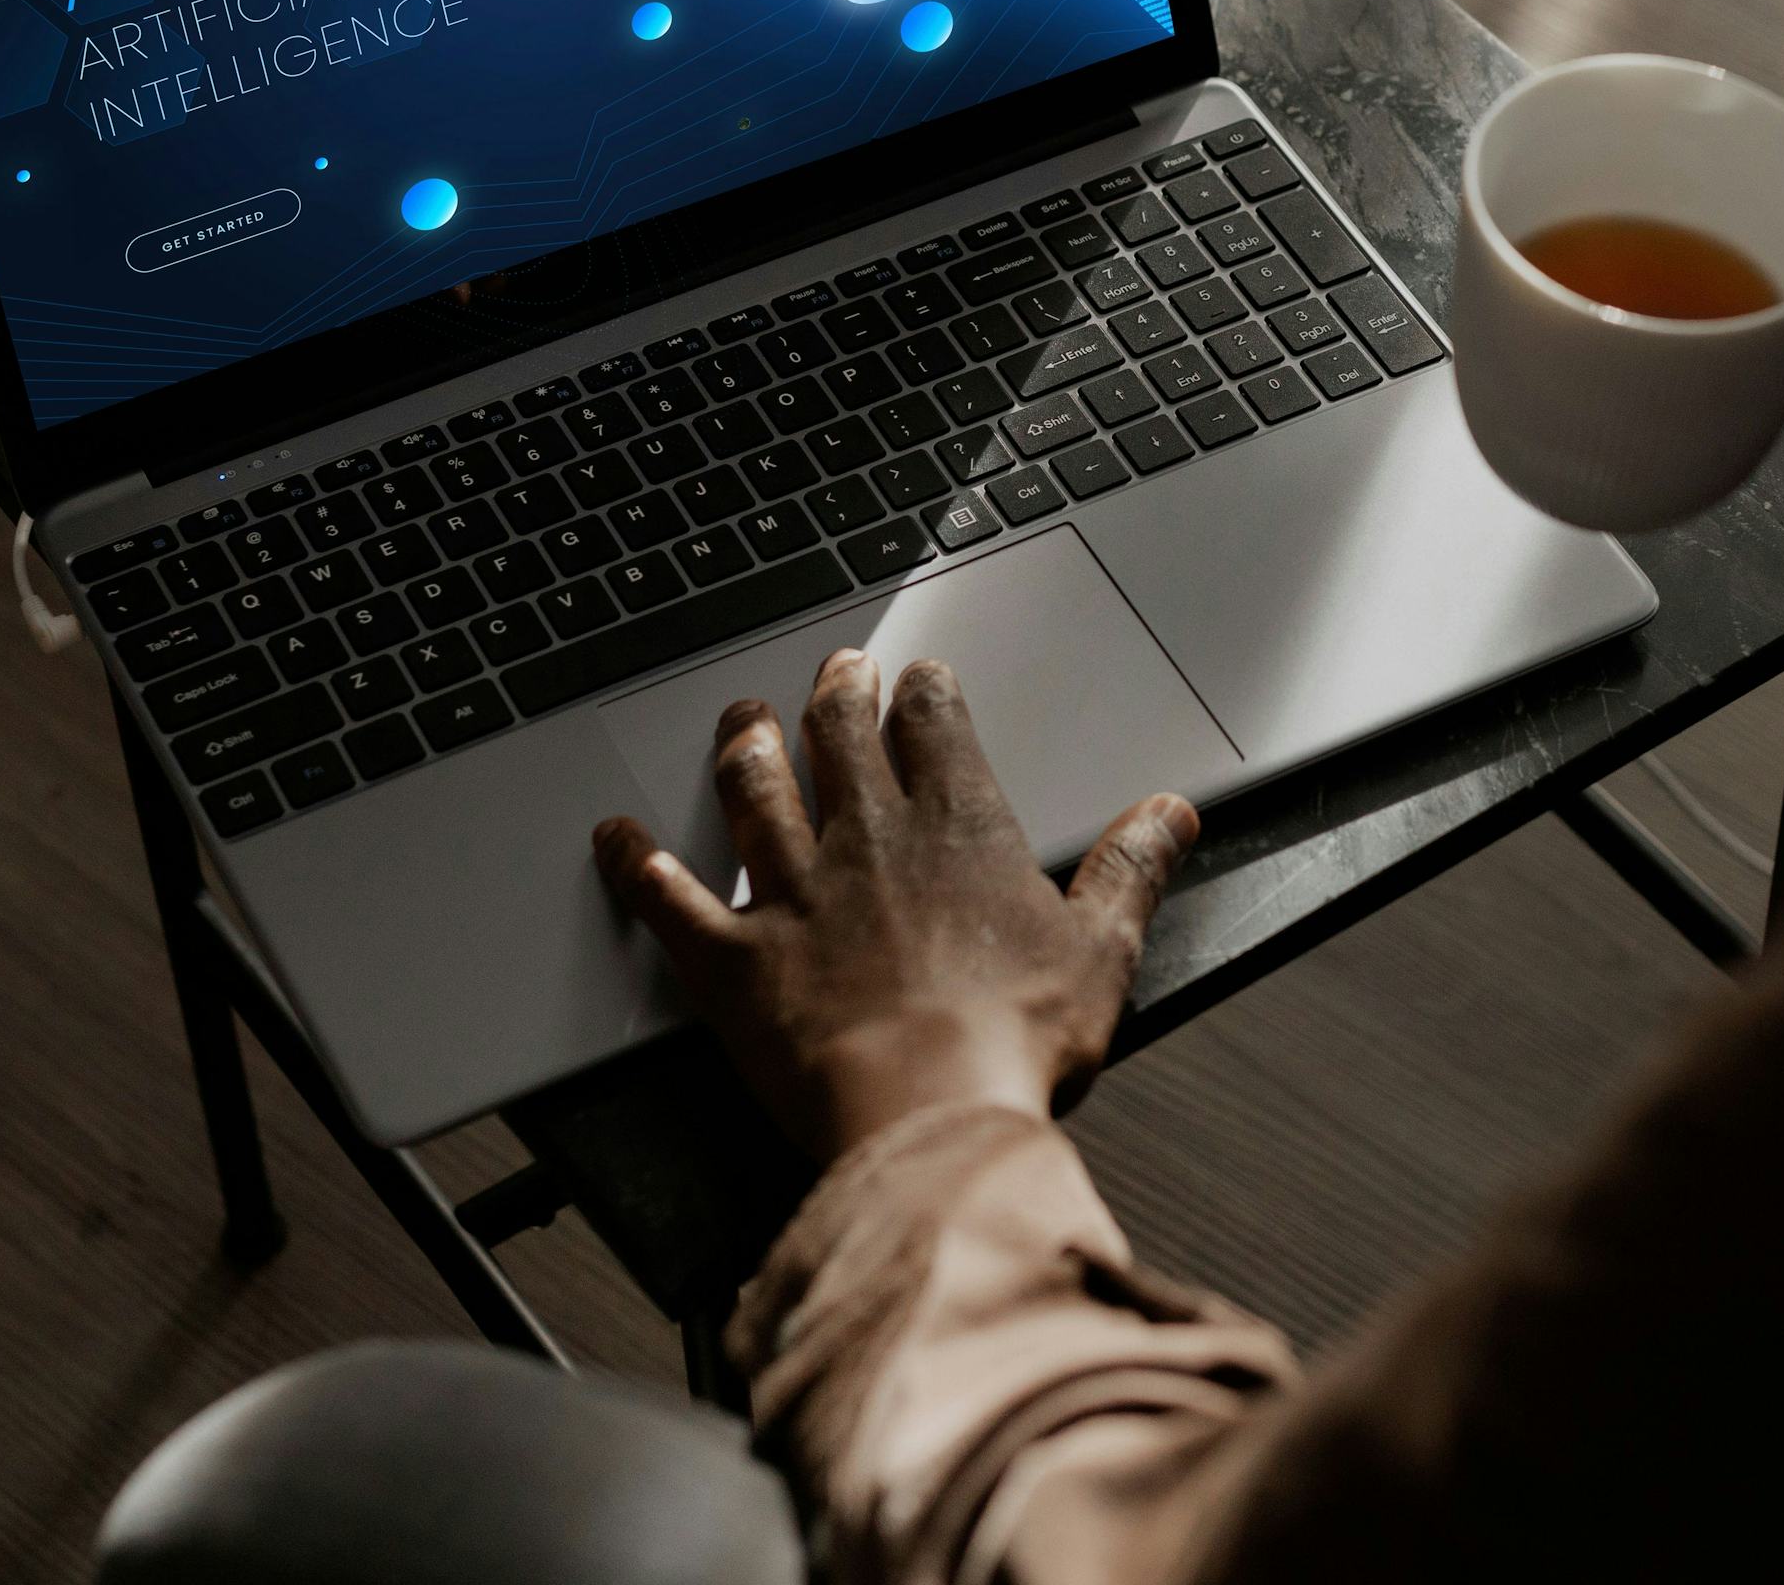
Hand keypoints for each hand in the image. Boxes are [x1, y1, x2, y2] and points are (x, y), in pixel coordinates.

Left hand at [592, 651, 1198, 1160]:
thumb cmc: (1018, 1042)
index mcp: (957, 829)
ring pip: (754, 790)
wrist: (930, 1115)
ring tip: (740, 716)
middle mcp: (867, 840)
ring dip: (743, 745)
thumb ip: (1131, 870)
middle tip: (834, 668)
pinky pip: (667, 895)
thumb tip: (1171, 813)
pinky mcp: (733, 959)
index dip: (924, 691)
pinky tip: (612, 835)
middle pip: (839, 735)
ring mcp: (792, 893)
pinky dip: (632, 862)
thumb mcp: (1104, 951)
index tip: (919, 676)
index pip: (935, 726)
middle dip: (834, 692)